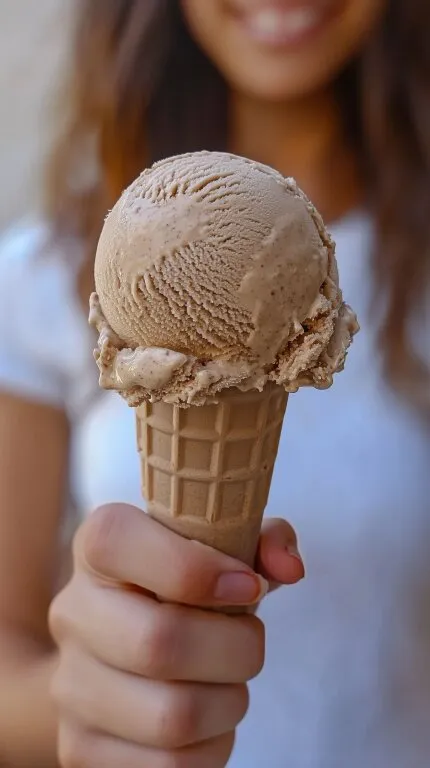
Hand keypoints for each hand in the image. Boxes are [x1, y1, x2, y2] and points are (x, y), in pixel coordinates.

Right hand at [50, 504, 303, 766]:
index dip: (194, 567)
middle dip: (235, 648)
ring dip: (229, 702)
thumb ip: (262, 541)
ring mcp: (70, 686)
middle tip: (249, 641)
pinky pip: (168, 767)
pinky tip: (208, 720)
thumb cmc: (187, 593)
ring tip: (229, 682)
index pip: (118, 542)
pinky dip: (211, 749)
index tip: (248, 586)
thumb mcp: (224, 550)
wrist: (125, 653)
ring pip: (171, 716)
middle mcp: (73, 612)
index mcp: (99, 547)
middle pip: (158, 642)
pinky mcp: (81, 748)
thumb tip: (289, 567)